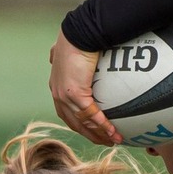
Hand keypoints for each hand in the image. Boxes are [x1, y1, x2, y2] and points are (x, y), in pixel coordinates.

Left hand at [51, 31, 119, 145]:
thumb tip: (81, 54)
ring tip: (113, 141)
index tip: (92, 130)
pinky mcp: (75, 93)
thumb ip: (76, 58)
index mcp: (58, 85)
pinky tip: (114, 132)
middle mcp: (58, 93)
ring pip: (82, 122)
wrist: (80, 32)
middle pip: (73, 122)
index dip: (79, 123)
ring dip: (99, 134)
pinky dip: (103, 125)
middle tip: (104, 141)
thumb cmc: (81, 37)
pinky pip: (91, 115)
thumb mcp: (76, 50)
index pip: (66, 111)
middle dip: (89, 134)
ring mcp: (64, 95)